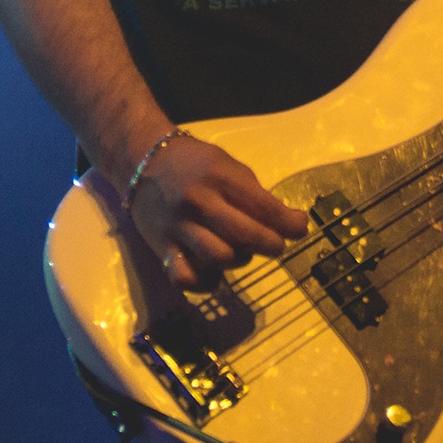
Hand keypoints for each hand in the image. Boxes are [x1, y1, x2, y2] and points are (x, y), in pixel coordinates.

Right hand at [127, 133, 308, 290]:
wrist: (142, 161)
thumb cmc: (195, 164)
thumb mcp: (228, 166)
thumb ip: (254, 195)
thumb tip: (287, 223)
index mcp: (219, 177)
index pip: (264, 207)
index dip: (289, 223)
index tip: (300, 228)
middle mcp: (198, 202)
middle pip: (245, 236)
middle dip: (272, 244)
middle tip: (277, 245)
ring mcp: (178, 227)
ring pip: (219, 258)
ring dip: (239, 260)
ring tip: (242, 251)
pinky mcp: (162, 248)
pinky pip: (186, 277)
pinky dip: (204, 281)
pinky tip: (213, 272)